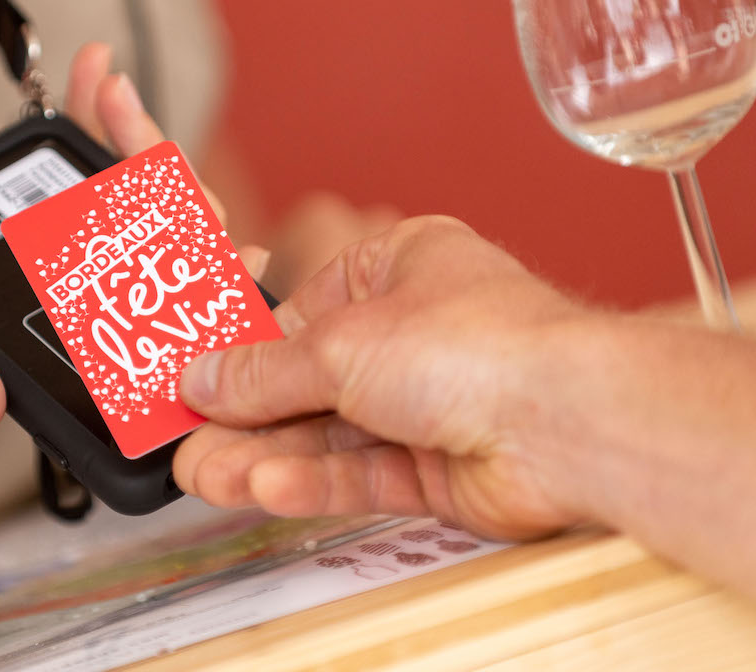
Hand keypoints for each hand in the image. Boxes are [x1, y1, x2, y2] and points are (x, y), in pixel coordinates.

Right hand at [0, 43, 225, 431]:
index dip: (179, 254)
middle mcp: (61, 316)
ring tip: (105, 79)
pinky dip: (81, 133)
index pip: (140, 306)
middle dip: (153, 174)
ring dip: (120, 141)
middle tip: (124, 103)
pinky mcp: (23, 243)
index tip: (181, 191)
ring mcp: (47, 278)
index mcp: (44, 358)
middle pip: (146, 247)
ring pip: (116, 211)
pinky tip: (86, 85)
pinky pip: (67, 187)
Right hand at [174, 216, 590, 540]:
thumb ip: (266, 372)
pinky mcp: (438, 466)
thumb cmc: (480, 342)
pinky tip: (263, 486)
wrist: (568, 421)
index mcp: (398, 269)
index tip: (194, 375)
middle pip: (309, 379)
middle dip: (246, 414)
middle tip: (188, 439)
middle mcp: (414, 334)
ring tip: (206, 474)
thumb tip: (204, 379)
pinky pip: (360, 472)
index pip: (302, 311)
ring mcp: (428, 403)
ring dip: (266, 455)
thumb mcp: (340, 343)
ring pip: (329, 434)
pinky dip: (311, 481)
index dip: (245, 348)